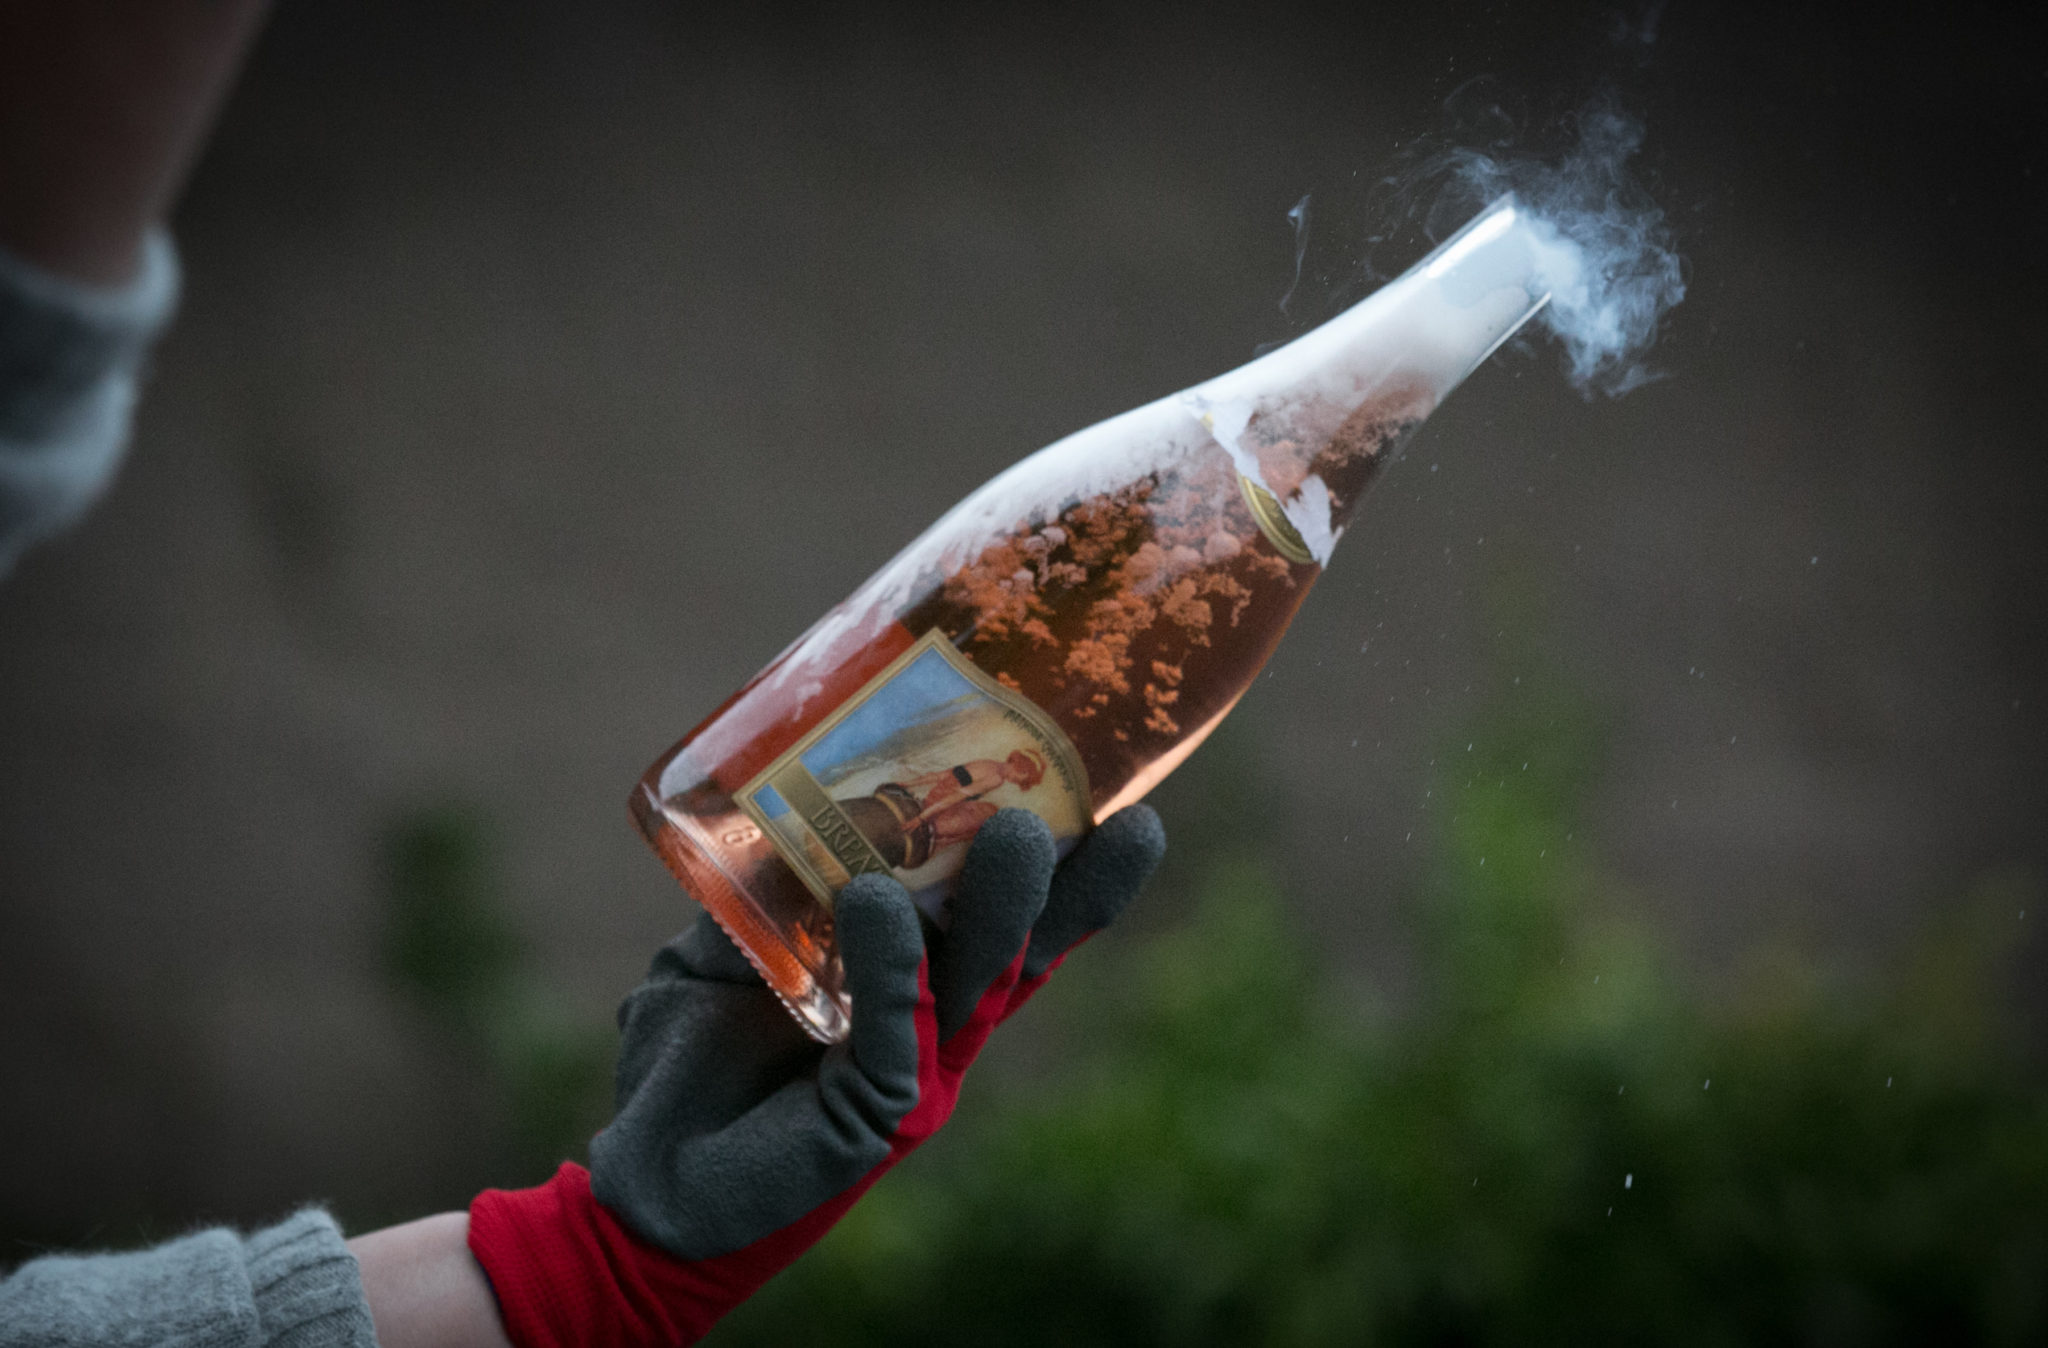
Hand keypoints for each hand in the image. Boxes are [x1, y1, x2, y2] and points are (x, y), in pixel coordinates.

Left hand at [466, 805, 1164, 1347]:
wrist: (641, 1175)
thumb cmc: (693, 1064)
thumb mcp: (727, 949)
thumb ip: (768, 889)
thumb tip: (784, 800)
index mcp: (920, 986)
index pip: (1006, 923)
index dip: (1067, 871)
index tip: (1113, 801)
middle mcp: (933, 1029)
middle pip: (1022, 950)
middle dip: (1065, 882)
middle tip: (1096, 809)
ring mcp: (913, 1077)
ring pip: (980, 986)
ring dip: (1001, 908)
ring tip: (1016, 835)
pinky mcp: (872, 1121)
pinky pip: (896, 1035)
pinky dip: (891, 965)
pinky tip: (878, 901)